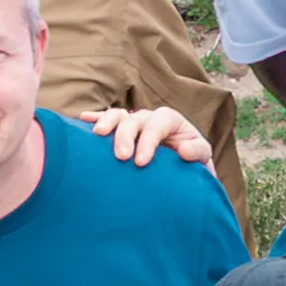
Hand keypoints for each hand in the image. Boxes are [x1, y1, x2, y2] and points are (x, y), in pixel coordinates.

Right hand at [87, 106, 216, 167]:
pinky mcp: (123, 130)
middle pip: (135, 120)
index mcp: (170, 120)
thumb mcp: (202, 157)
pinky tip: (82, 119)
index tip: (140, 162)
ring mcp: (135, 122)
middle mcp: (150, 118)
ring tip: (97, 135)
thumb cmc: (193, 163)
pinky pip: (107, 120)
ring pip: (119, 116)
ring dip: (107, 123)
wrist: (183, 169)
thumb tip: (184, 150)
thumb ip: (198, 152)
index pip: (157, 125)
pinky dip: (96, 118)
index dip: (148, 141)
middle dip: (126, 136)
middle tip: (122, 157)